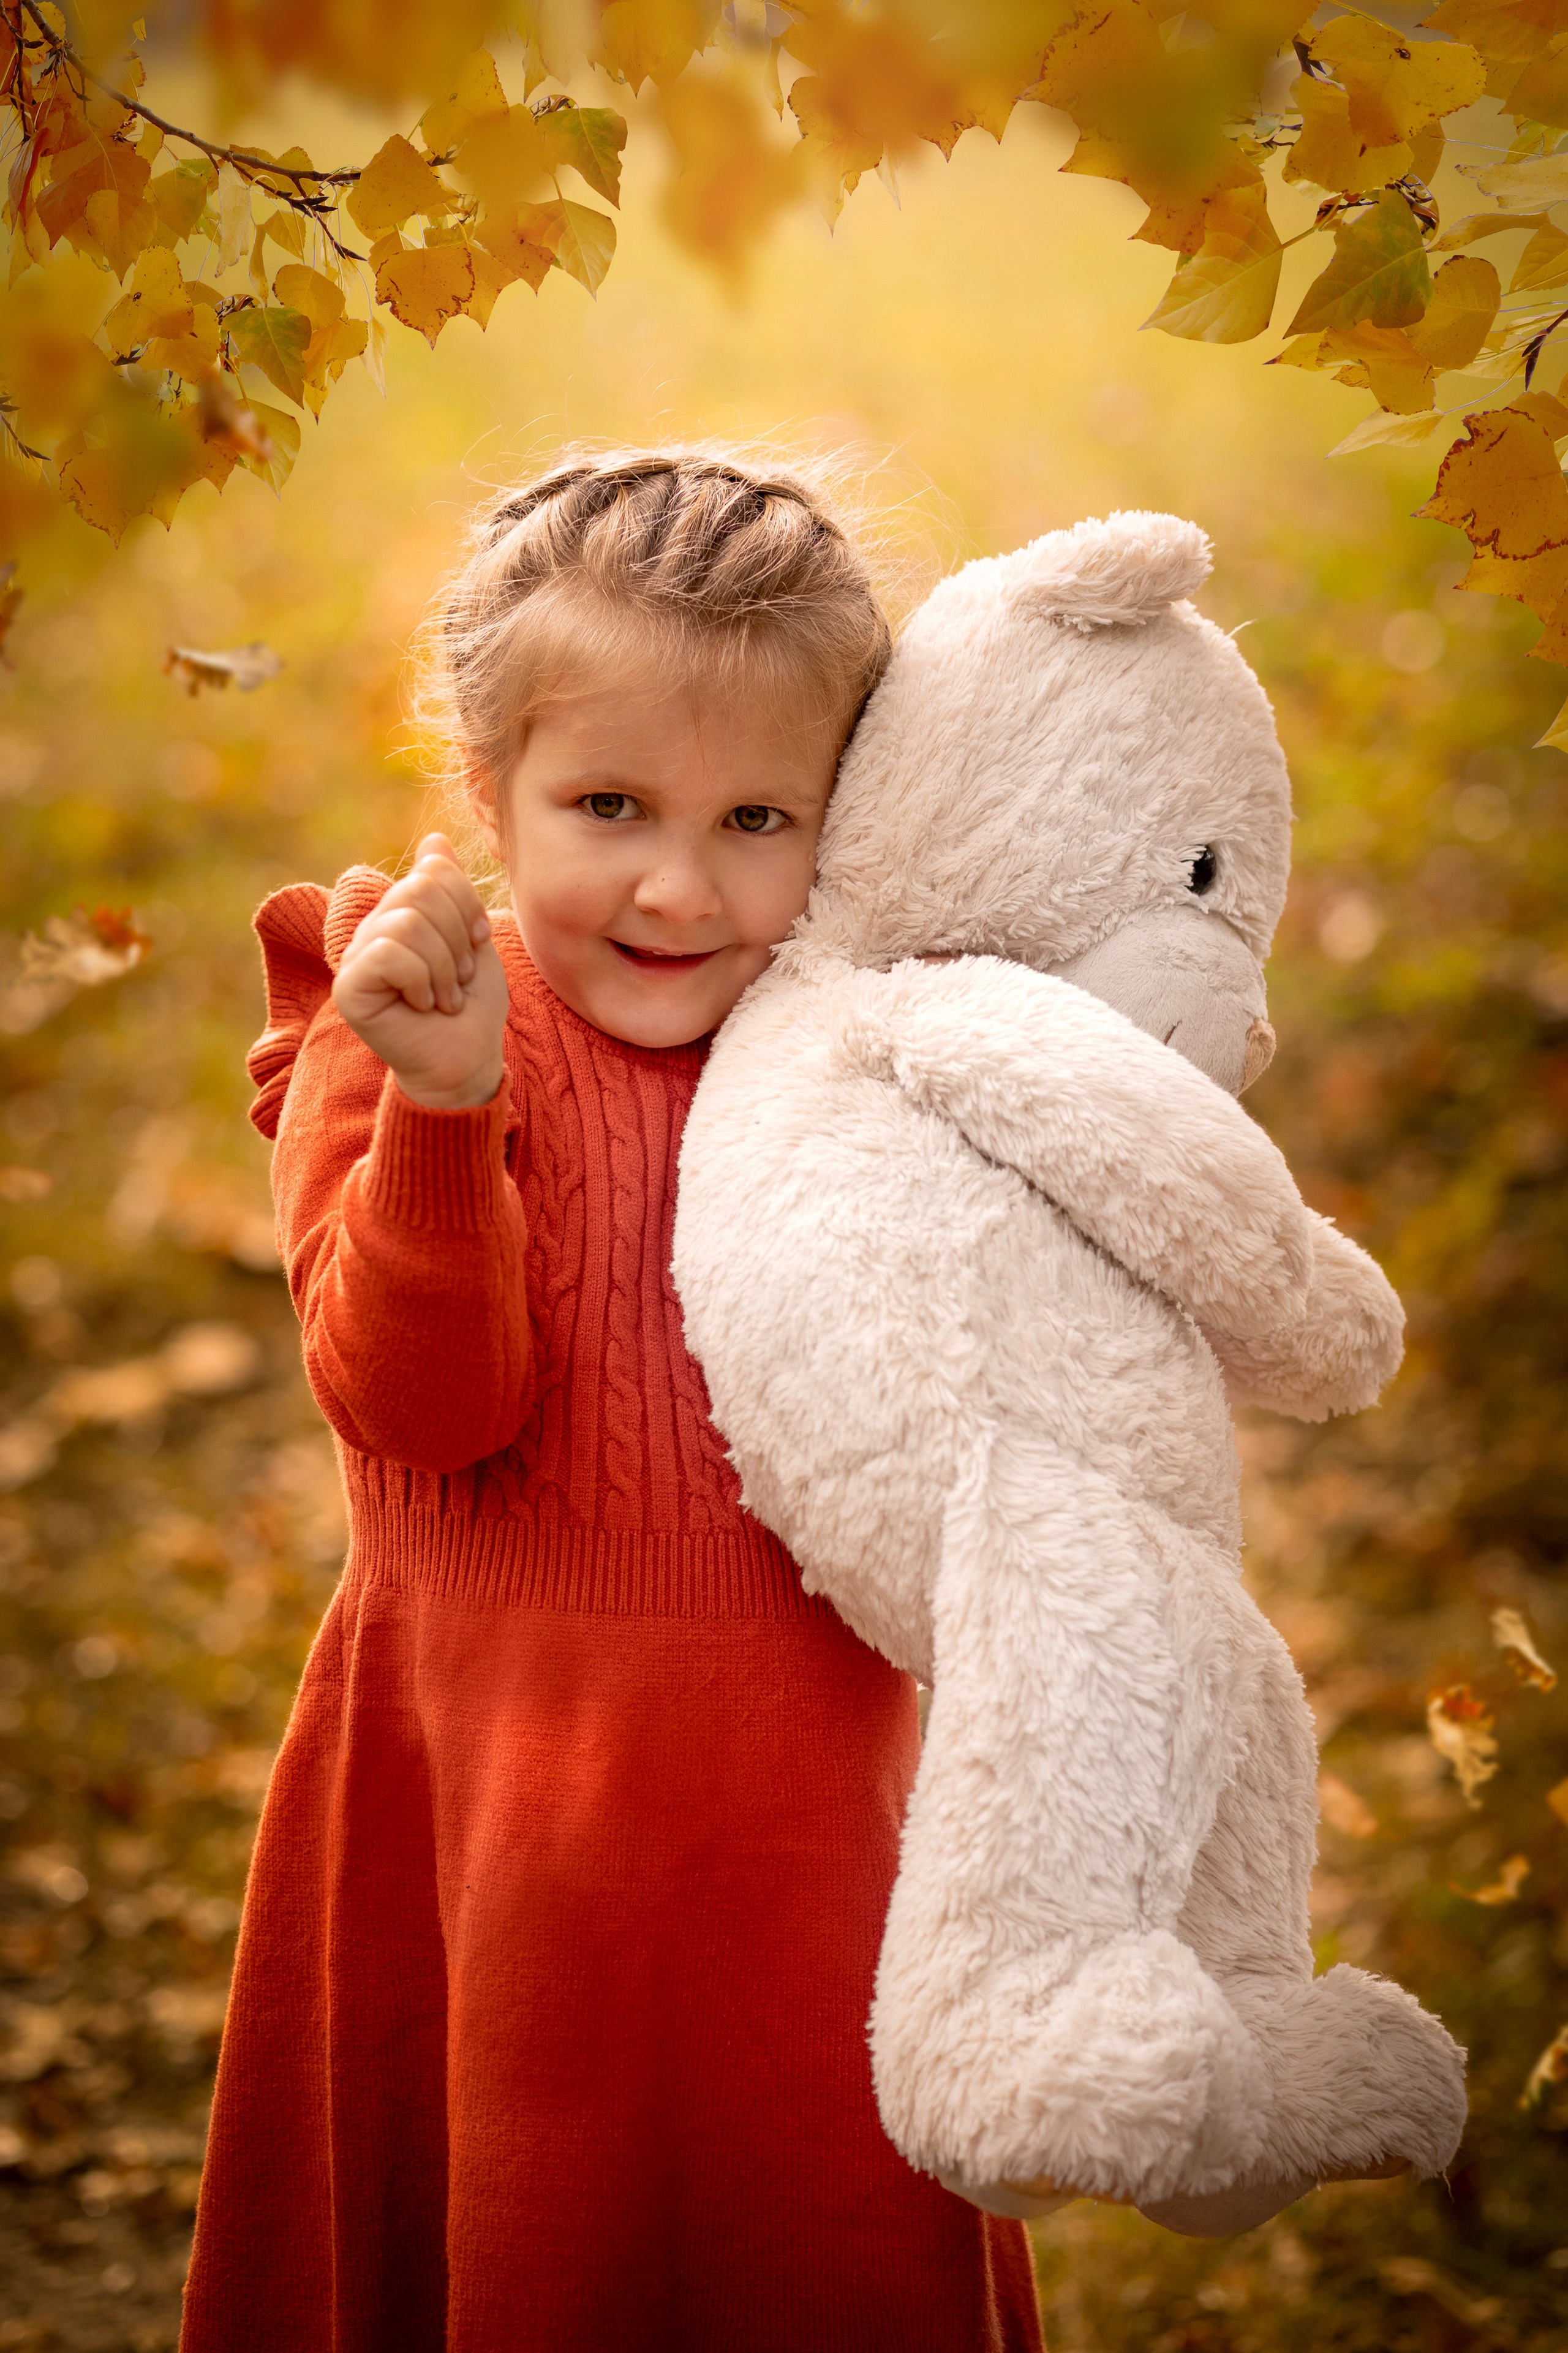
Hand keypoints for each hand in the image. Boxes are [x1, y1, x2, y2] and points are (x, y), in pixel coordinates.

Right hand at [332, 835, 507, 1109]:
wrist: (468, 1061)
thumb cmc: (471, 1006)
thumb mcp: (471, 937)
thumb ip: (451, 890)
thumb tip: (433, 838)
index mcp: (400, 912)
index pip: (433, 871)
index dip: (466, 906)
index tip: (474, 945)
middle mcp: (373, 928)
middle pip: (420, 890)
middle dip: (455, 939)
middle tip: (458, 979)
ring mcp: (357, 957)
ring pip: (406, 923)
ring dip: (443, 967)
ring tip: (445, 997)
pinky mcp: (349, 987)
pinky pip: (389, 955)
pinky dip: (421, 981)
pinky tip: (423, 1006)